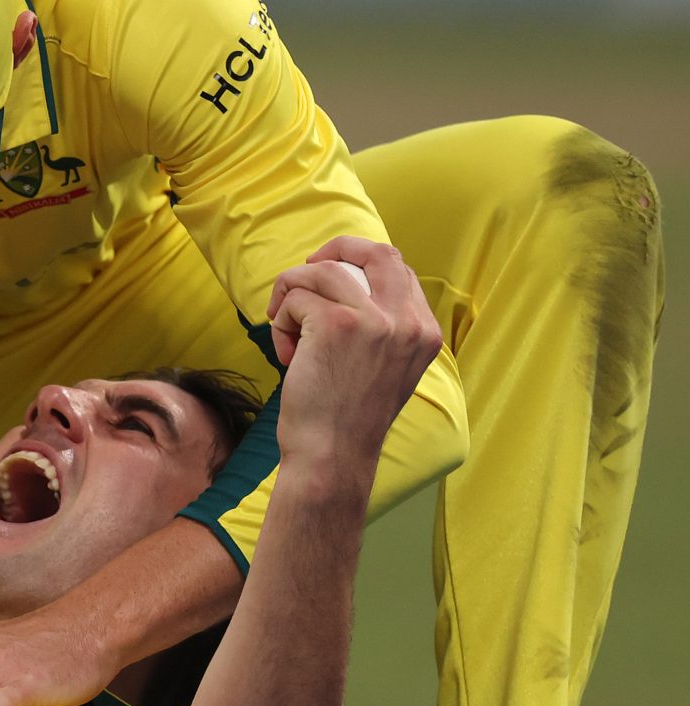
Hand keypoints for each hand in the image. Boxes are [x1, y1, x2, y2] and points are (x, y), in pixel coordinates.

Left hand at [265, 237, 441, 472]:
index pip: (398, 269)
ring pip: (323, 271)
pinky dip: (280, 321)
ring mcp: (375, 320)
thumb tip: (346, 283)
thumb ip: (383, 329)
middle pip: (374, 251)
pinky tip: (286, 354)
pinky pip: (295, 298)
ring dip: (292, 294)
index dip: (359, 263)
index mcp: (425, 331)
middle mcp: (408, 321)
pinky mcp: (336, 324)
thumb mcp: (386, 367)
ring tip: (287, 330)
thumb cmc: (348, 416)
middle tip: (303, 274)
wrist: (334, 455)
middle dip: (333, 249)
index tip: (328, 278)